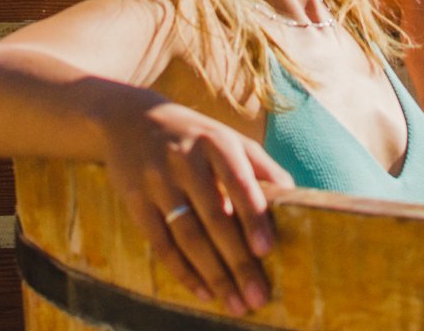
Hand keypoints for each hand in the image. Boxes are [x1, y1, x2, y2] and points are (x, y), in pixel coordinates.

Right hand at [101, 100, 293, 317]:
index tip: (266, 250)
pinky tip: (203, 291)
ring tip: (235, 303)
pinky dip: (183, 271)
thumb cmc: (194, 135)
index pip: (239, 181)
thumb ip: (260, 165)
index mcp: (215, 142)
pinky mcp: (135, 201)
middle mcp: (185, 160)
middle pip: (214, 218)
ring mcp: (157, 181)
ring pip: (188, 236)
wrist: (129, 119)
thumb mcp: (227, 137)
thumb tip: (293, 196)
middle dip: (238, 262)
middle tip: (257, 297)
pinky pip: (161, 244)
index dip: (253, 217)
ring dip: (213, 275)